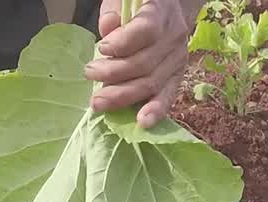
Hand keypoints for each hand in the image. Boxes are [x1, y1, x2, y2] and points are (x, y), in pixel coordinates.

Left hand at [86, 0, 197, 128]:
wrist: (171, 10)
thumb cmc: (140, 5)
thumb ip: (113, 11)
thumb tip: (107, 30)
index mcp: (162, 12)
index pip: (146, 30)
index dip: (123, 42)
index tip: (102, 48)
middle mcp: (174, 37)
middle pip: (145, 63)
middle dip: (114, 73)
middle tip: (90, 74)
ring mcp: (177, 60)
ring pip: (151, 83)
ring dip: (123, 96)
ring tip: (98, 102)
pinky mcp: (177, 77)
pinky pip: (167, 96)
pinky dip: (155, 111)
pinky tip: (142, 122)